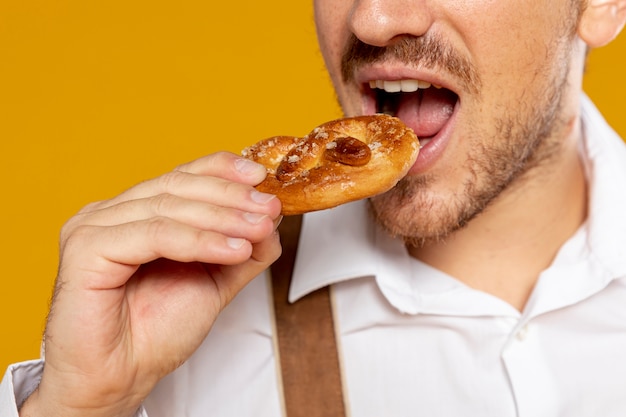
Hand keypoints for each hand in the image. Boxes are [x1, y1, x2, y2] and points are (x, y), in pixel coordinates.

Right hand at [20, 152, 281, 416]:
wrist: (119, 380)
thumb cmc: (153, 334)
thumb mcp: (213, 282)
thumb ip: (241, 250)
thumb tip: (271, 220)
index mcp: (134, 214)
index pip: (181, 176)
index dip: (222, 170)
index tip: (261, 176)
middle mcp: (111, 214)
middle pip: (177, 186)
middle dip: (231, 196)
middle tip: (269, 208)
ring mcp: (94, 227)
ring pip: (168, 207)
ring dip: (223, 217)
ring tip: (259, 229)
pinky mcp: (86, 248)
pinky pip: (153, 235)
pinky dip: (198, 241)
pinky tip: (231, 249)